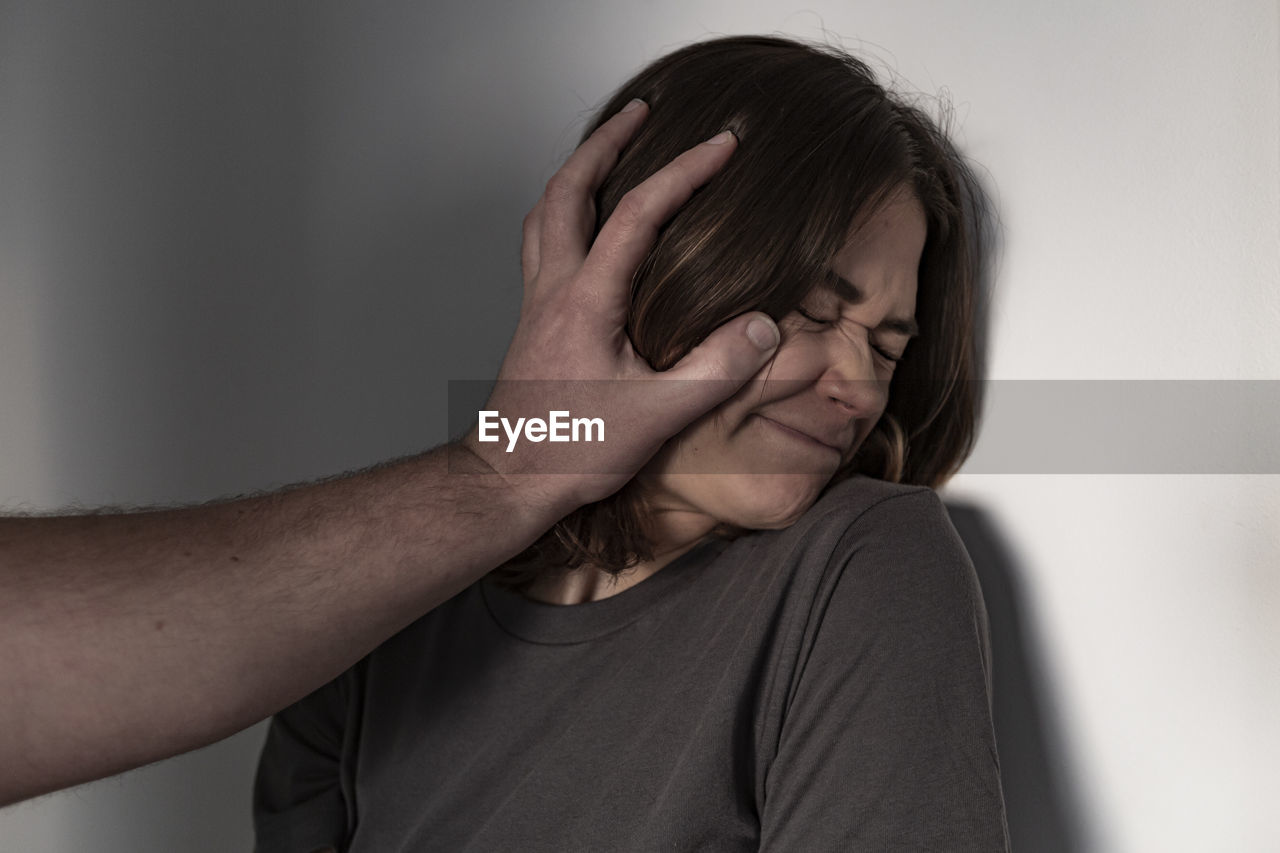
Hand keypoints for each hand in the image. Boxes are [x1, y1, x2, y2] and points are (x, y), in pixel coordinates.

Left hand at [460, 99, 778, 515]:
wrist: (509, 477)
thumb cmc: (573, 449)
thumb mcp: (658, 415)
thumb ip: (715, 369)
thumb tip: (763, 328)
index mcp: (587, 300)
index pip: (640, 213)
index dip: (685, 172)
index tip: (722, 145)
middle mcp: (554, 288)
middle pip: (569, 188)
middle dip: (609, 142)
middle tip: (641, 112)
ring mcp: (536, 301)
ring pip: (544, 211)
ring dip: (576, 170)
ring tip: (606, 149)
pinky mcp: (531, 320)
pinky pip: (539, 242)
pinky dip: (558, 212)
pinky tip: (578, 223)